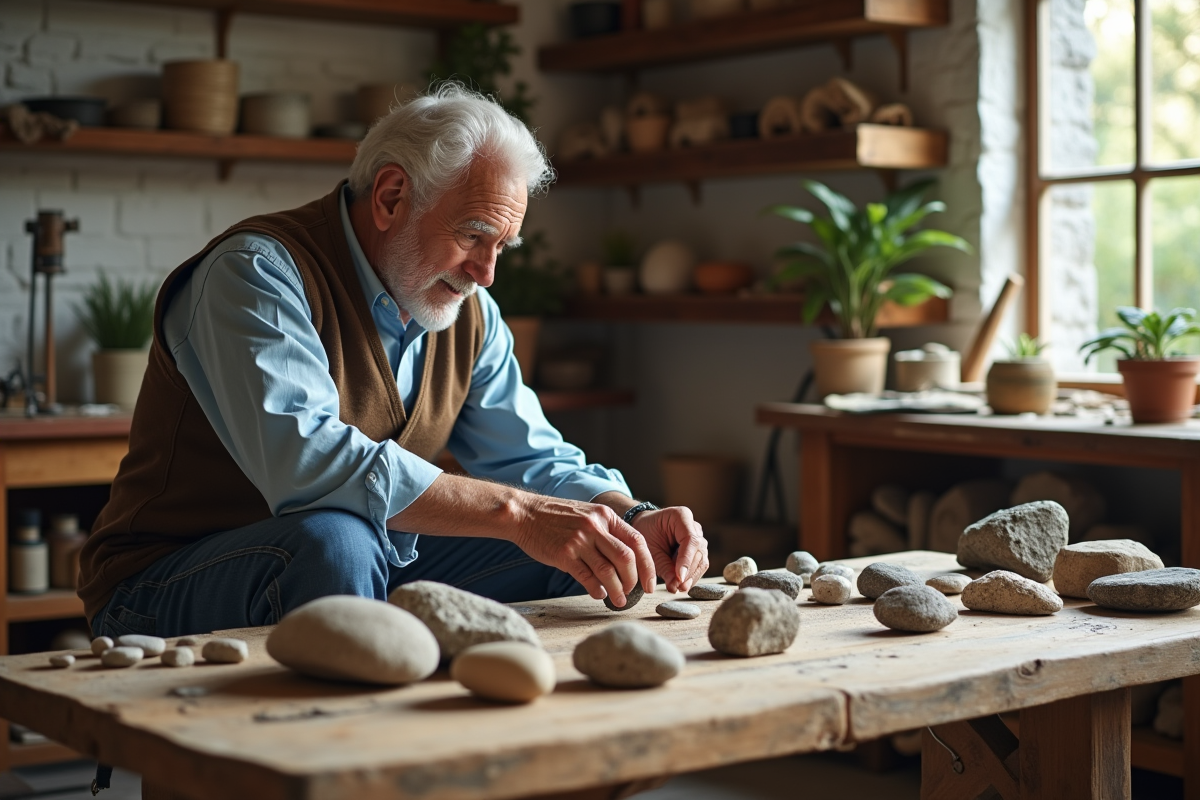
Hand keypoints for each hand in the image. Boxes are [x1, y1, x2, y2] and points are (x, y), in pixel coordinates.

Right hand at [512, 495, 655, 606]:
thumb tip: (627, 561)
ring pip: (609, 571)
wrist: (524, 513)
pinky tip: (599, 594)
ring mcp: (579, 541)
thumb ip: (607, 532)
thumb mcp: (588, 514)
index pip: (637, 542)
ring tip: (619, 600)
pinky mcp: (564, 555)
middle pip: (627, 558)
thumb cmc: (557, 517)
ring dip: (618, 590)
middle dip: (634, 580)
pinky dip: (597, 590)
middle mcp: (595, 527)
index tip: (650, 583)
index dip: (648, 566)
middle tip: (633, 592)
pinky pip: (587, 578)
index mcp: (605, 516)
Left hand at [632, 506, 707, 593]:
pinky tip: (681, 585)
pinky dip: (691, 577)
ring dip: (692, 577)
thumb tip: (675, 587)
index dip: (687, 560)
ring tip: (679, 588)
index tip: (680, 577)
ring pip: (702, 560)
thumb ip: (663, 567)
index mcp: (681, 516)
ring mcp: (699, 538)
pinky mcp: (698, 550)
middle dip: (689, 572)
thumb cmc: (645, 534)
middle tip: (679, 587)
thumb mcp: (649, 549)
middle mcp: (694, 526)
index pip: (690, 540)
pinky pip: (699, 566)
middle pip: (699, 551)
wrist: (645, 528)